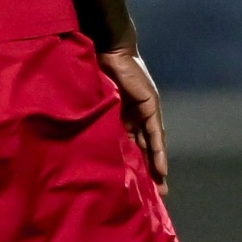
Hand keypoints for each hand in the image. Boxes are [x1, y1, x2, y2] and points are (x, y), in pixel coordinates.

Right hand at [98, 44, 167, 189]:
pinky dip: (157, 152)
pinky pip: (154, 134)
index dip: (134, 163)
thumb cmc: (97, 70)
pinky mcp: (150, 106)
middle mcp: (136, 115)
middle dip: (148, 170)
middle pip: (144, 148)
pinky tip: (161, 169)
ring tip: (160, 186)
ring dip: (156, 166)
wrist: (109, 49)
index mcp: (122, 115)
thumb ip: (96, 120)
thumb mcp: (96, 102)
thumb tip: (80, 141)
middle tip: (155, 193)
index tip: (135, 184)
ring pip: (151, 144)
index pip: (130, 144)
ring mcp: (146, 110)